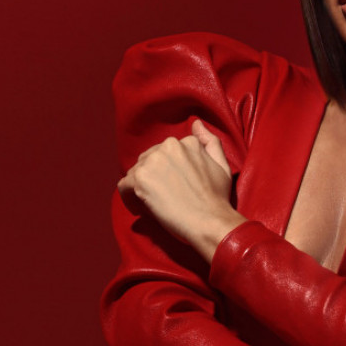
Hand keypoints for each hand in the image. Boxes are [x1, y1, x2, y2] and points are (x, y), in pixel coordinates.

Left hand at [117, 120, 244, 258]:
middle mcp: (168, 146)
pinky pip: (123, 186)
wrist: (211, 222)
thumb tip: (196, 124)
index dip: (167, 172)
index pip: (166, 154)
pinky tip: (140, 209)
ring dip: (141, 188)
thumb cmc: (217, 199)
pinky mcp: (140, 178)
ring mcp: (152, 161)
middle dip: (153, 178)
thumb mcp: (222, 165)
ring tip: (152, 205)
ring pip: (136, 172)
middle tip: (163, 198)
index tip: (171, 187)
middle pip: (149, 160)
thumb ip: (210, 142)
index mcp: (186, 142)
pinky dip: (129, 199)